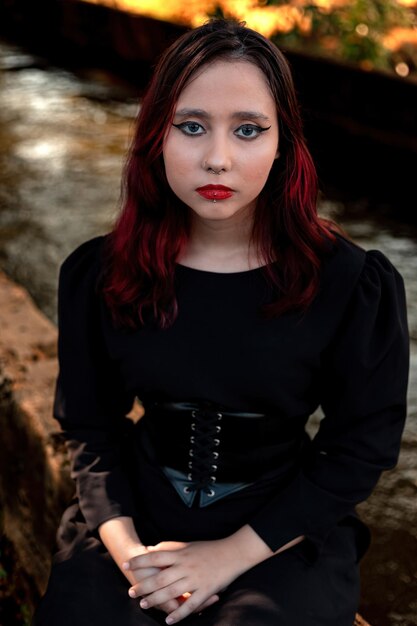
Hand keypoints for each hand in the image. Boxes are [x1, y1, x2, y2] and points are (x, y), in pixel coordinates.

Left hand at [123, 538, 246, 622]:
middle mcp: (186, 566)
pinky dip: (179, 613)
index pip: (156, 556)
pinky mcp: (206, 590)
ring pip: (172, 591)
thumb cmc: (209, 548)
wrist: (233, 552)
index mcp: (181, 553)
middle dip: (144, 585)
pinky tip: (169, 620)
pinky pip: (190, 604)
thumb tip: (153, 549)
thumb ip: (171, 548)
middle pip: (160, 577)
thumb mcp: (188, 544)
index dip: (140, 560)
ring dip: (156, 599)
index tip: (126, 564)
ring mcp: (196, 579)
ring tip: (143, 604)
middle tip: (131, 592)